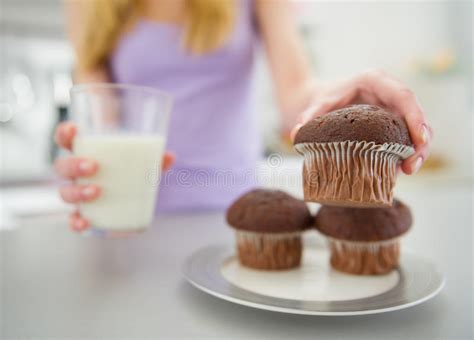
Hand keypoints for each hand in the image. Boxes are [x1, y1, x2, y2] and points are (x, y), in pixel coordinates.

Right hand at [54, 122, 174, 231]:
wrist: (129, 196)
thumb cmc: (130, 171)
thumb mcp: (143, 163)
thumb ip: (153, 159)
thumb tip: (168, 157)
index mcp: (85, 153)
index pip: (65, 139)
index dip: (64, 133)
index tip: (74, 129)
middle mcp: (76, 173)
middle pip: (62, 166)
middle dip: (73, 165)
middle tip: (93, 166)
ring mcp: (78, 193)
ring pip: (65, 192)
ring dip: (76, 192)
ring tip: (95, 191)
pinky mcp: (84, 214)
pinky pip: (72, 219)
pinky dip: (75, 222)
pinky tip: (84, 222)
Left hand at [291, 69, 432, 174]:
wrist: (318, 100)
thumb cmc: (320, 99)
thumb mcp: (314, 106)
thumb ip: (307, 118)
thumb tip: (294, 135)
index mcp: (374, 81)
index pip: (403, 96)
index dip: (415, 118)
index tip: (419, 140)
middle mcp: (388, 93)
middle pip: (414, 114)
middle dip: (420, 140)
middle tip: (412, 166)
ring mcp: (392, 108)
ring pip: (415, 128)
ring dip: (416, 150)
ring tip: (408, 171)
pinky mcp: (390, 123)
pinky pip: (404, 137)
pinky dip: (404, 153)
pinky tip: (399, 171)